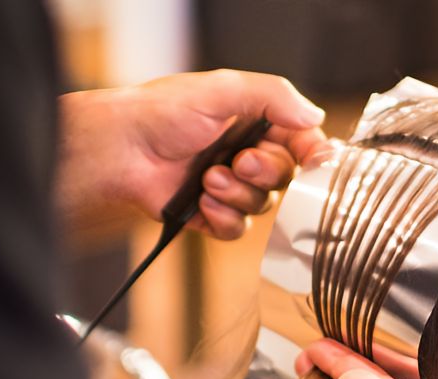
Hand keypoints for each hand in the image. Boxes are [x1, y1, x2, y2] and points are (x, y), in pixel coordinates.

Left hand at [57, 69, 329, 240]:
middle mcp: (247, 156)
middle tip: (240, 161)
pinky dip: (223, 216)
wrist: (122, 150)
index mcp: (256, 123)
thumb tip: (315, 116)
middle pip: (286, 178)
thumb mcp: (223, 89)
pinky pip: (238, 229)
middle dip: (266, 172)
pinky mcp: (213, 215)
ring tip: (208, 178)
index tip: (313, 159)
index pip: (302, 142)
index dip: (312, 153)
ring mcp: (231, 187)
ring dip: (238, 193)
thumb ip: (273, 96)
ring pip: (263, 206)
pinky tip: (201, 200)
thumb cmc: (162, 113)